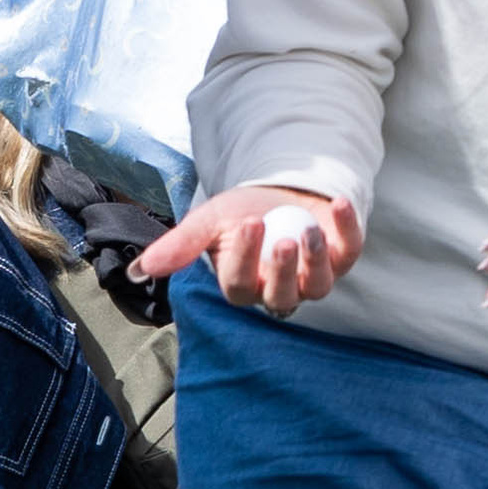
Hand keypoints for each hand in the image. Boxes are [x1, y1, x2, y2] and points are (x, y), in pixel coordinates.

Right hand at [134, 184, 362, 315]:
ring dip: (315, 259)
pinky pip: (349, 250)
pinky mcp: (342, 256)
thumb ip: (178, 246)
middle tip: (283, 241)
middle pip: (282, 296)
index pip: (240, 284)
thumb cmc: (239, 213)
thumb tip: (138, 271)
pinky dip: (348, 228)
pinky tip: (339, 203)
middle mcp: (280, 290)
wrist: (278, 193)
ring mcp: (315, 277)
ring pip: (319, 285)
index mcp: (243, 285)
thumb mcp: (208, 222)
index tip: (246, 224)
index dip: (244, 259)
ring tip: (309, 229)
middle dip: (283, 270)